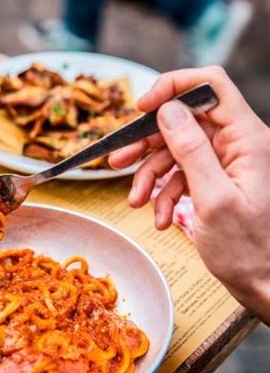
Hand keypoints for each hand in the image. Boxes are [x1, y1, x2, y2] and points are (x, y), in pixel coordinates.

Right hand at [109, 66, 269, 323]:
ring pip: (178, 151)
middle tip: (118, 161)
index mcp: (247, 138)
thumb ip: (190, 150)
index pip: (210, 86)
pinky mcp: (217, 182)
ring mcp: (227, 163)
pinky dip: (166, 194)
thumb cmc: (249, 250)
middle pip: (185, 121)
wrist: (266, 287)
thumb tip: (167, 110)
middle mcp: (238, 144)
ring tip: (136, 202)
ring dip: (152, 176)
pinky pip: (183, 175)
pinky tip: (162, 219)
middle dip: (149, 143)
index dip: (172, 87)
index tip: (142, 108)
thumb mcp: (213, 199)